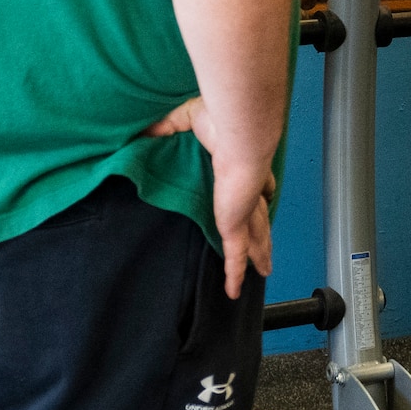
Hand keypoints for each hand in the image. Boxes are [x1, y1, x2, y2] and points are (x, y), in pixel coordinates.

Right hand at [147, 97, 275, 295]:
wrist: (237, 132)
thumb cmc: (218, 121)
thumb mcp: (186, 119)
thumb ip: (167, 127)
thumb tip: (145, 130)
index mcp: (241, 164)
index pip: (257, 183)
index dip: (259, 191)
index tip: (261, 196)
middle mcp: (248, 189)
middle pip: (261, 216)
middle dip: (264, 230)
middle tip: (265, 246)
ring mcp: (245, 209)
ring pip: (257, 238)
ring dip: (261, 254)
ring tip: (264, 270)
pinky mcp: (237, 223)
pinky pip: (236, 254)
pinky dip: (235, 273)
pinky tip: (234, 290)